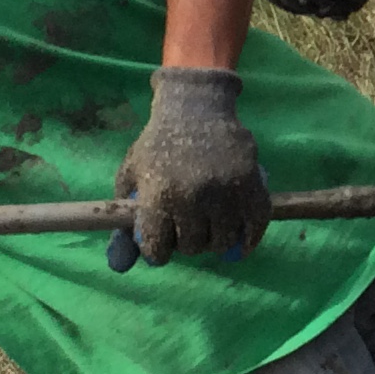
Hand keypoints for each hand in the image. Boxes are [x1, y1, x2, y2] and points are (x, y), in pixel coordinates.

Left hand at [110, 65, 270, 268]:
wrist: (196, 107)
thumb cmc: (158, 144)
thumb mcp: (131, 177)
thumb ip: (124, 222)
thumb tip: (119, 267)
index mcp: (159, 195)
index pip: (158, 249)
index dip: (156, 249)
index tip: (160, 241)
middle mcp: (193, 197)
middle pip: (192, 247)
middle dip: (186, 242)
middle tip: (186, 227)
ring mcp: (226, 191)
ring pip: (223, 242)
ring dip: (215, 241)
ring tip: (210, 228)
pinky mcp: (252, 184)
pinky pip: (255, 226)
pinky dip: (248, 240)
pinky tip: (239, 242)